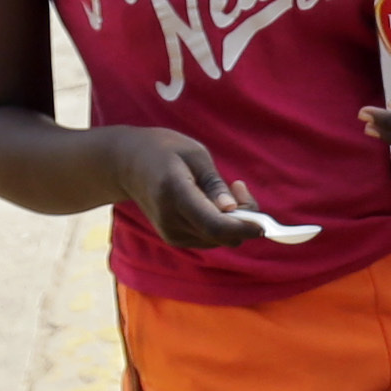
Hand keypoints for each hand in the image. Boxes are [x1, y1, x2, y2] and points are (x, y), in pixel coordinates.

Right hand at [108, 128, 271, 253]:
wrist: (126, 163)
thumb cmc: (164, 151)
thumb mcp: (194, 154)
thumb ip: (214, 183)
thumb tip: (231, 210)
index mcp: (175, 192)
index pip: (214, 224)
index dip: (244, 228)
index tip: (264, 223)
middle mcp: (170, 219)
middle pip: (221, 235)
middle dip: (244, 219)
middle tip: (240, 187)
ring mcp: (170, 232)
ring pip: (219, 239)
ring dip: (233, 221)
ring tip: (225, 191)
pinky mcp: (174, 238)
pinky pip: (211, 238)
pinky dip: (222, 225)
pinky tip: (213, 203)